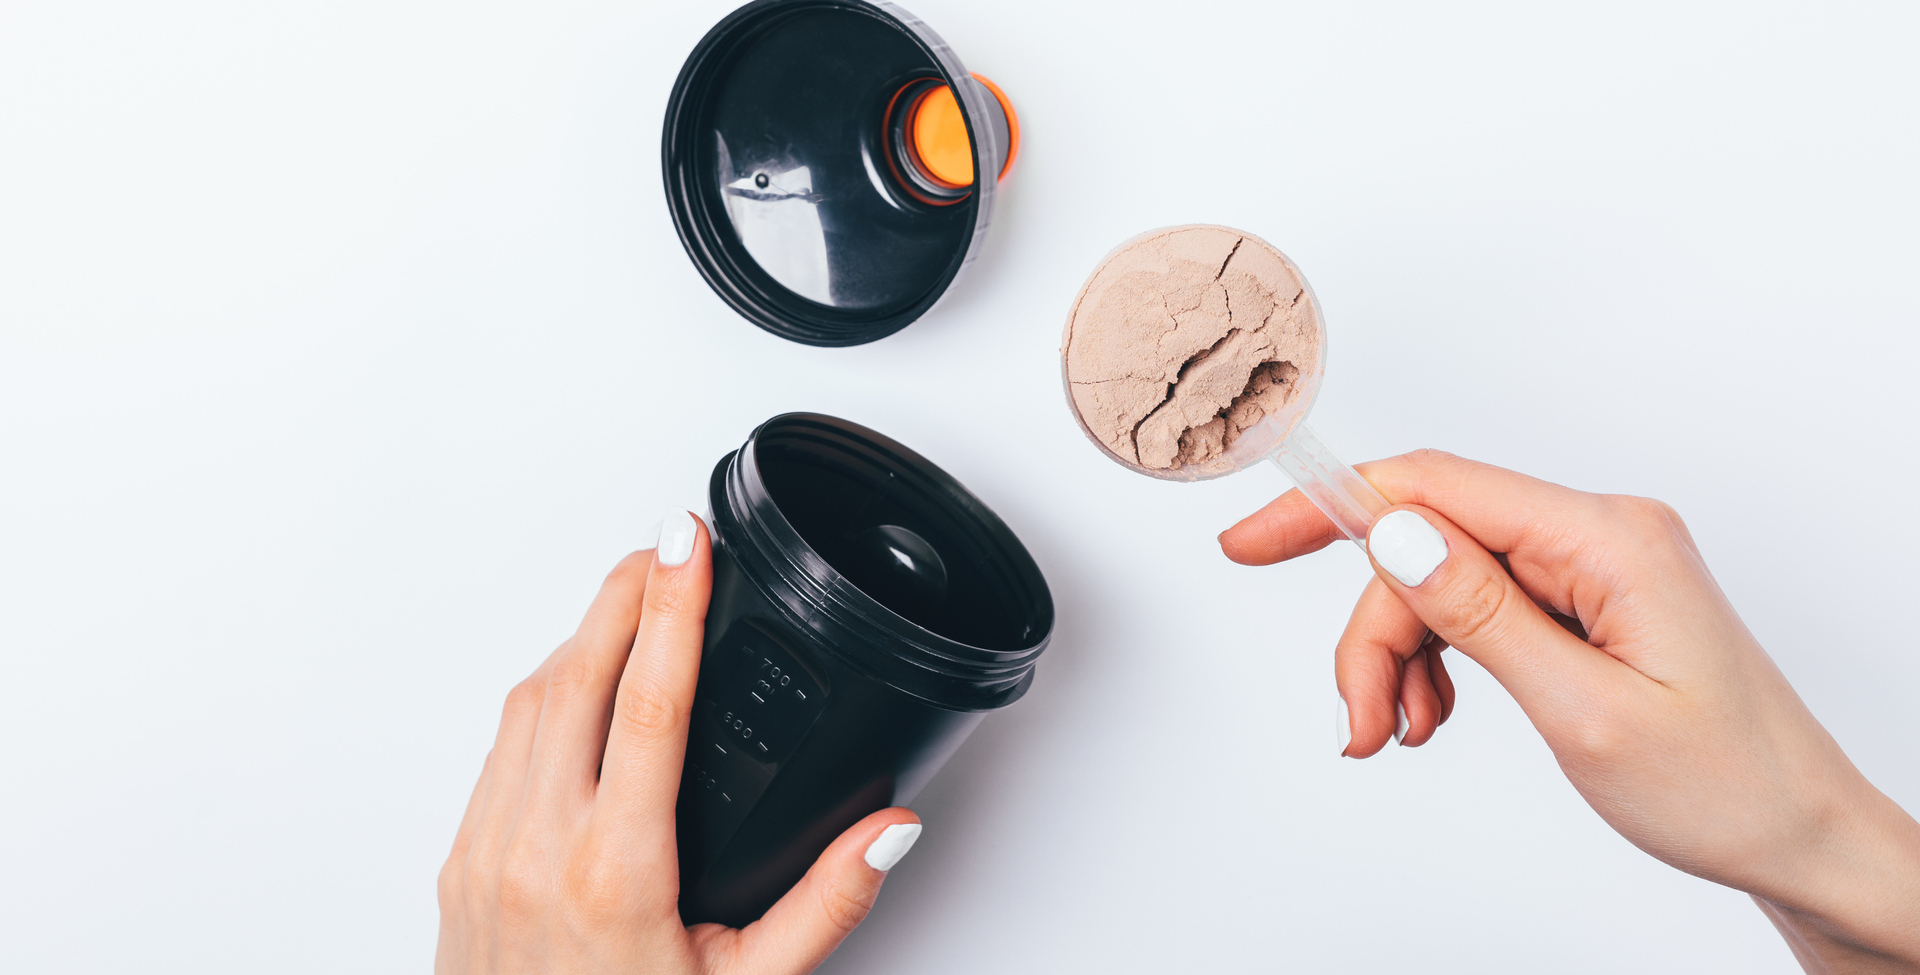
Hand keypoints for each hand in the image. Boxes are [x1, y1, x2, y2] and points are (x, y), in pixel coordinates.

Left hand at [437, 511, 920, 974]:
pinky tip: (583, 683)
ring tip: (634, 597)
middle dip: (624, 592)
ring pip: (528, 699)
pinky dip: (548, 691)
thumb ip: (826, 904)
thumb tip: (888, 830)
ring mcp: (487, 848)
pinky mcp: (461, 858)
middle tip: (668, 542)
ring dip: (584, 635)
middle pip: (577, 672)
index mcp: (616, 871)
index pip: (648, 700)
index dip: (670, 604)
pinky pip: (503, 744)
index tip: (687, 538)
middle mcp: (537, 847)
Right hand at [1220, 450, 1919, 972]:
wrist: (1798, 835)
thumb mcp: (1585, 710)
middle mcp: (1598, 533)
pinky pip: (1477, 609)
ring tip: (1397, 736)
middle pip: (1428, 548)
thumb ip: (1481, 616)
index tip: (1250, 542)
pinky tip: (1431, 718)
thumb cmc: (1725, 785)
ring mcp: (1592, 565)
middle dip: (1375, 634)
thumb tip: (1391, 535)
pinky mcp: (1583, 600)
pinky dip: (1438, 664)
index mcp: (1608, 538)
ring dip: (1401, 659)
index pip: (1435, 487)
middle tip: (1358, 724)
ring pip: (1442, 584)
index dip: (1332, 508)